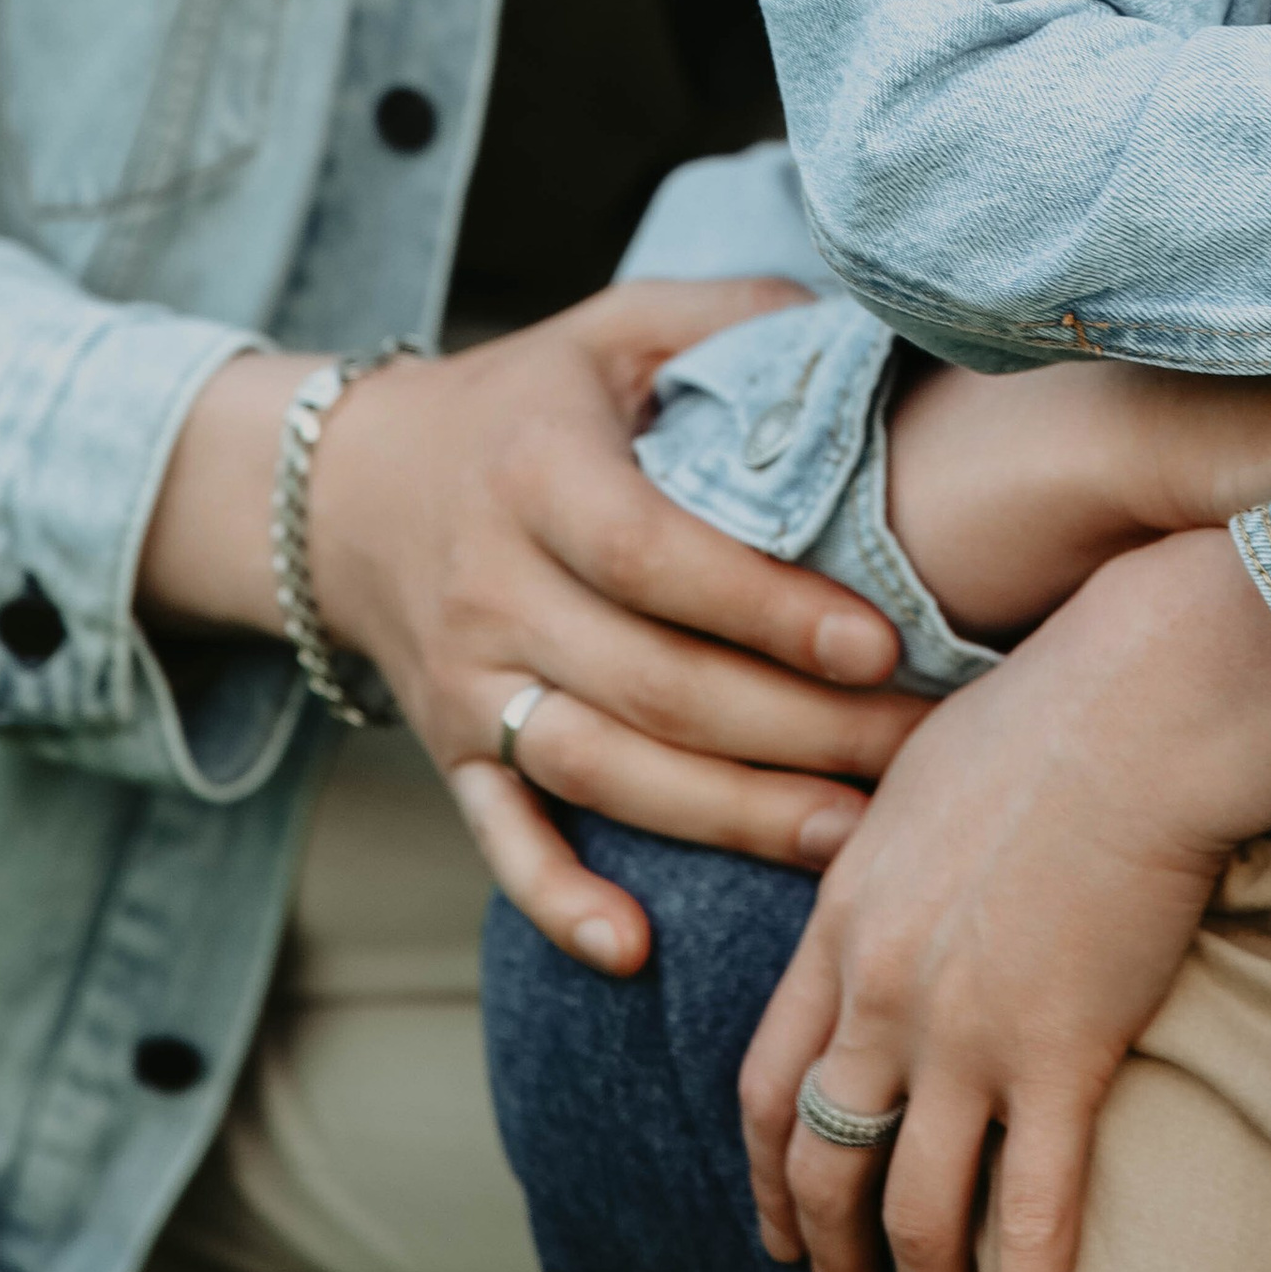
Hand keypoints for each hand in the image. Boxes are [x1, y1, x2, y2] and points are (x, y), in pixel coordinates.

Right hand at [138, 283, 927, 972]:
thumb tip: (865, 322)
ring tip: (846, 839)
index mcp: (537, 474)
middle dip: (795, 729)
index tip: (880, 643)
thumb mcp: (617, 329)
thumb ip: (734, 321)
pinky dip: (559, 902)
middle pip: (650, 683)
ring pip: (597, 770)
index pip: (655, 556)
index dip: (766, 607)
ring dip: (724, 817)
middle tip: (919, 749)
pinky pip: (501, 841)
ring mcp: (465, 683)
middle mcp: (492, 588)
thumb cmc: (526, 403)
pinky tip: (637, 950)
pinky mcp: (449, 754)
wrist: (351, 487)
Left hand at [739, 529, 1270, 1271]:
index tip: (781, 1228)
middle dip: (830, 1261)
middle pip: (822, 1162)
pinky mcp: (1062, 1058)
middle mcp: (883, 992)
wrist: (1139, 701)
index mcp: (841, 920)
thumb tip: (881, 874)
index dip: (767, 1171)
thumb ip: (883, 849)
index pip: (767, 1080)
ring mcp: (967, 1033)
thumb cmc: (1045, 708)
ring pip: (915, 1213)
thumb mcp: (915, 772)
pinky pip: (1031, 1221)